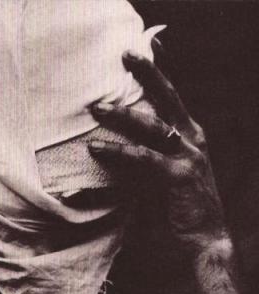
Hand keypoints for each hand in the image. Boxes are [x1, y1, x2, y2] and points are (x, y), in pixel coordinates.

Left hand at [89, 51, 225, 250]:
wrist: (203, 238)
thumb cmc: (178, 205)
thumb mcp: (160, 173)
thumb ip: (142, 156)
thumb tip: (107, 145)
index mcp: (189, 135)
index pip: (173, 97)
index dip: (161, 71)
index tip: (147, 47)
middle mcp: (192, 139)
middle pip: (169, 98)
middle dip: (148, 74)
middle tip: (126, 55)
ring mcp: (189, 155)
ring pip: (154, 125)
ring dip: (124, 115)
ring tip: (97, 109)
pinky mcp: (180, 175)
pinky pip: (144, 158)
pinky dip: (119, 153)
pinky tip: (97, 149)